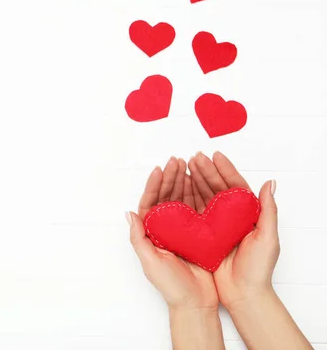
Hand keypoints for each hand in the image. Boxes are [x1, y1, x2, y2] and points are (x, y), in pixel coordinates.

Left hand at [129, 157, 218, 310]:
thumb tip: (129, 214)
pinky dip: (197, 194)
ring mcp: (181, 229)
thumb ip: (139, 239)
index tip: (159, 169)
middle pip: (166, 196)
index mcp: (151, 233)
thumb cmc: (171, 286)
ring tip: (188, 164)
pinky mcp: (198, 233)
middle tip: (177, 160)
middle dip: (170, 177)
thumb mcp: (150, 263)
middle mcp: (165, 228)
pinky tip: (199, 181)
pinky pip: (196, 208)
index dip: (153, 185)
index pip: (150, 203)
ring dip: (183, 181)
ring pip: (180, 199)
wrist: (196, 302)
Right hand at [187, 152, 279, 308]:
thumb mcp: (268, 238)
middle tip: (194, 158)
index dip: (224, 169)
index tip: (214, 155)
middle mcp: (230, 217)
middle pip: (216, 187)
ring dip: (194, 180)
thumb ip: (268, 210)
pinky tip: (179, 188)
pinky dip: (186, 198)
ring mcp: (215, 225)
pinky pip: (193, 212)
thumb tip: (270, 184)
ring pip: (203, 196)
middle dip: (205, 170)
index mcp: (247, 213)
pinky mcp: (202, 235)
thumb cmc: (258, 269)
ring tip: (183, 167)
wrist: (243, 293)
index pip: (235, 185)